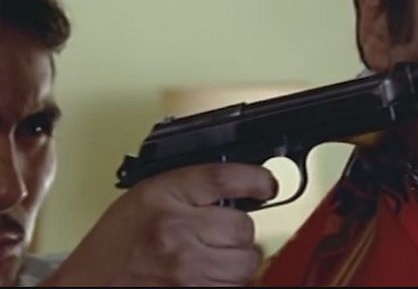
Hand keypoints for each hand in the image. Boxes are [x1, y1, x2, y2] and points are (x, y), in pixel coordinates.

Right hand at [41, 163, 276, 285]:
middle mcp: (176, 231)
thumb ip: (188, 192)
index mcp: (161, 198)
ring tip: (208, 261)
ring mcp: (187, 269)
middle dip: (236, 233)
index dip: (255, 179)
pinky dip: (228, 282)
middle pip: (244, 226)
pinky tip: (207, 278)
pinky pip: (237, 286)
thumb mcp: (144, 201)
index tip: (266, 184)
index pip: (224, 178)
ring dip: (236, 262)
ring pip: (248, 260)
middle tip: (214, 238)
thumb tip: (240, 189)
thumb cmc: (112, 249)